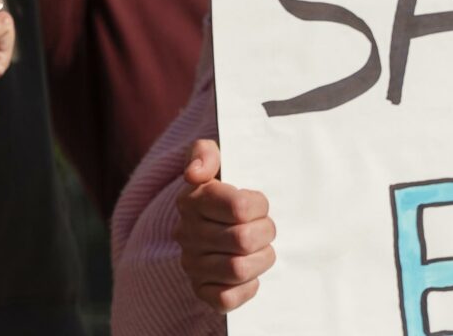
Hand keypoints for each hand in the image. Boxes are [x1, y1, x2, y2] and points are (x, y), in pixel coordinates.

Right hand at [174, 137, 277, 311]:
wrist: (216, 221)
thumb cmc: (225, 189)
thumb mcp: (216, 160)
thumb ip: (204, 152)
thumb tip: (193, 172)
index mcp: (191, 199)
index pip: (239, 208)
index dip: (260, 206)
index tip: (259, 204)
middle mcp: (187, 233)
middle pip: (243, 240)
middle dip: (265, 233)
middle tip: (264, 227)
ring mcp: (192, 263)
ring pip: (238, 270)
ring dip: (260, 260)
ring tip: (260, 249)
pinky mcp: (200, 289)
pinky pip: (226, 299)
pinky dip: (246, 288)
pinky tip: (250, 274)